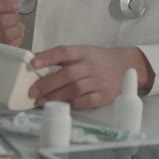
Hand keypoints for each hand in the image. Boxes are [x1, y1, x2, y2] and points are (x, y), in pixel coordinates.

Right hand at [0, 0, 24, 46]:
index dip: (5, 4)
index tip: (16, 5)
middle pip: (1, 21)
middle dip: (13, 17)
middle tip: (16, 16)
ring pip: (7, 34)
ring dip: (17, 27)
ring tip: (18, 24)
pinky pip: (11, 45)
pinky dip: (18, 37)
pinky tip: (17, 33)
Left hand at [29, 46, 154, 108]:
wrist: (127, 66)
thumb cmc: (97, 60)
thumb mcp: (82, 52)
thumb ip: (61, 57)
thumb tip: (34, 60)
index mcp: (84, 52)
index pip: (64, 52)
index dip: (48, 57)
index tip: (33, 63)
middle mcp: (91, 66)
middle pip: (68, 74)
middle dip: (47, 83)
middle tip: (32, 91)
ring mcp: (98, 82)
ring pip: (75, 89)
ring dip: (56, 96)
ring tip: (41, 101)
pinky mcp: (103, 96)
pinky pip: (85, 102)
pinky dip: (71, 104)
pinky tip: (60, 106)